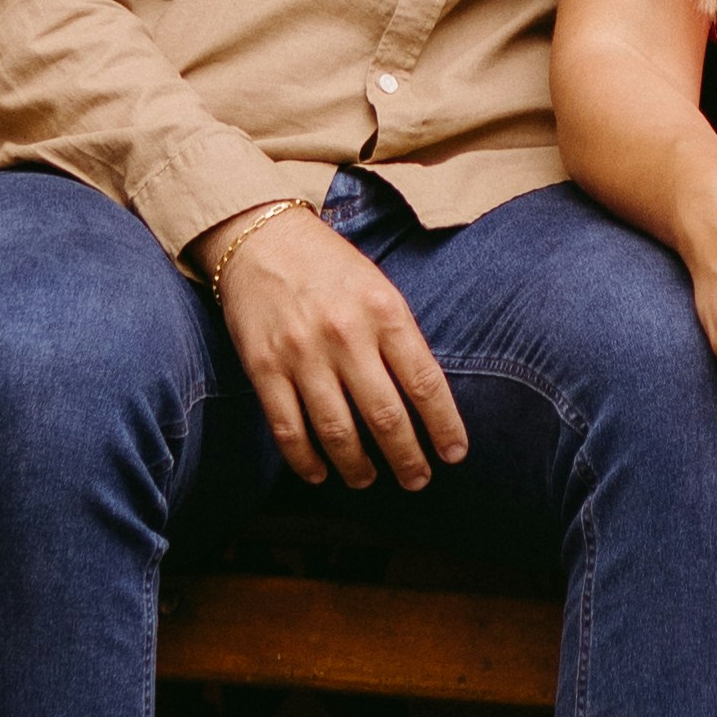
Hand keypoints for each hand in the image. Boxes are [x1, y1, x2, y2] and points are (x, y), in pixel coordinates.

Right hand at [204, 207, 470, 491]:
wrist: (261, 237)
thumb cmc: (330, 266)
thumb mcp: (379, 289)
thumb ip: (400, 339)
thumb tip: (423, 402)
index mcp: (384, 311)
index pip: (425, 383)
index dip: (444, 426)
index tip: (454, 454)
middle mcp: (346, 335)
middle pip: (386, 416)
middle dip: (407, 458)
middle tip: (417, 480)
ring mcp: (302, 354)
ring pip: (338, 432)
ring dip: (357, 468)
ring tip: (368, 480)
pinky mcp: (263, 367)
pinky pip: (288, 429)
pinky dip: (306, 461)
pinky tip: (320, 473)